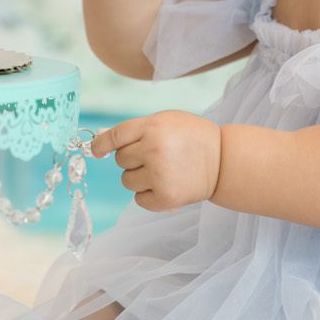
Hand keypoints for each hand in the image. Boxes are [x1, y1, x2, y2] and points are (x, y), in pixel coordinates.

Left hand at [90, 111, 221, 211]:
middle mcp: (153, 149)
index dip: (101, 145)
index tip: (96, 151)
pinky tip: (165, 185)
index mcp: (152, 126)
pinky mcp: (166, 197)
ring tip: (162, 171)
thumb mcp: (167, 121)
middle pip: (120, 160)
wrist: (224, 161)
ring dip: (139, 178)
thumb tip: (101, 143)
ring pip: (126, 181)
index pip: (115, 136)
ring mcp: (159, 175)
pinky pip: (139, 199)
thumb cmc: (192, 137)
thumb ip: (138, 129)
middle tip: (156, 157)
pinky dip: (148, 195)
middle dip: (133, 159)